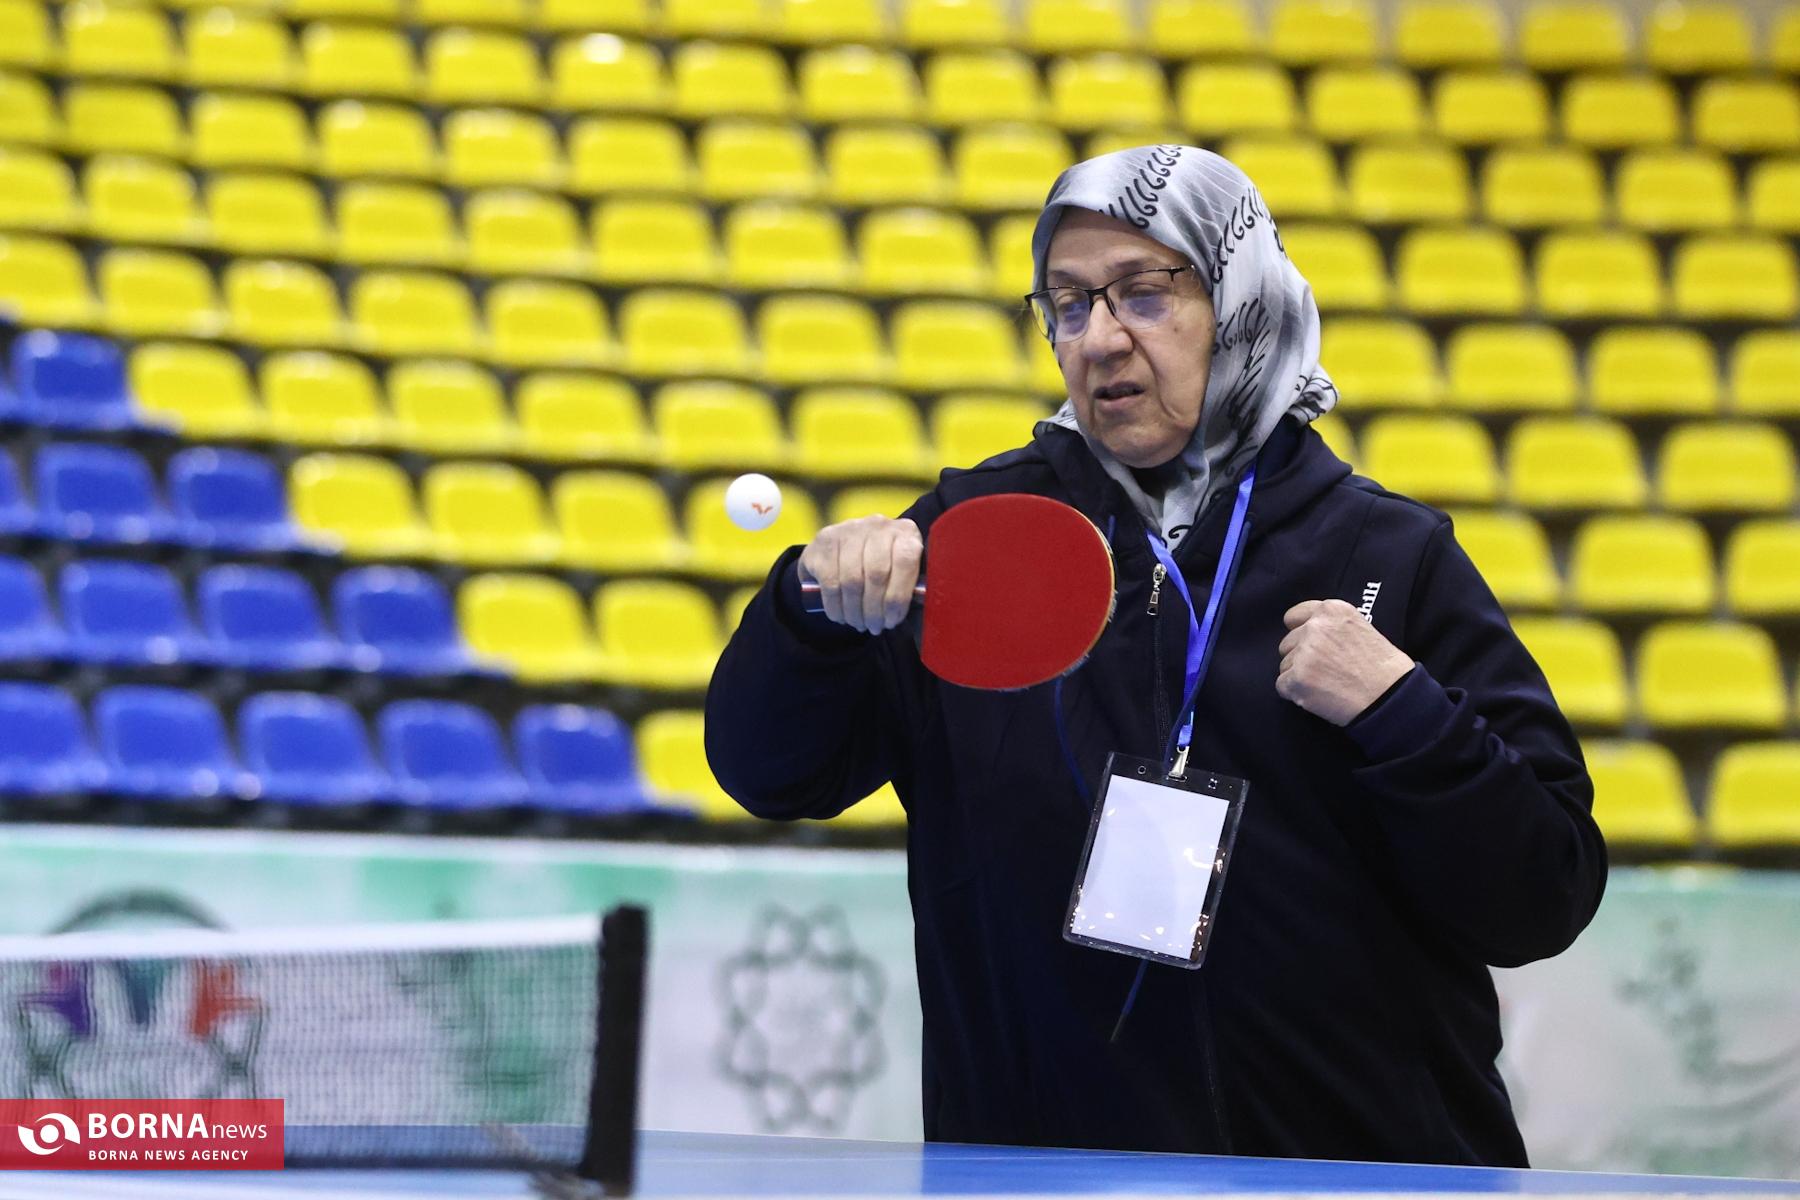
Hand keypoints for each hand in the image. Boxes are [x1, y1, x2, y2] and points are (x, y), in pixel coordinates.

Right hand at [799, 516, 922, 633]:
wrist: (845, 547)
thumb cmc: (883, 566)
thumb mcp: (902, 572)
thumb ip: (909, 586)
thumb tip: (908, 616)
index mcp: (905, 532)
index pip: (904, 562)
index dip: (898, 598)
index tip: (892, 621)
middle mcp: (878, 524)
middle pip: (876, 574)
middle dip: (874, 610)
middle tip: (874, 628)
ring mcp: (849, 529)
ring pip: (852, 580)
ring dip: (855, 611)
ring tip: (859, 624)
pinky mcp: (825, 539)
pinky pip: (830, 581)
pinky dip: (835, 606)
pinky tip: (840, 616)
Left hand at [1276, 600, 1414, 726]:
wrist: (1390, 696)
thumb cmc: (1381, 667)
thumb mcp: (1360, 627)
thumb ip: (1331, 625)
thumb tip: (1305, 631)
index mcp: (1331, 610)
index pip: (1293, 616)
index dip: (1299, 633)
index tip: (1308, 645)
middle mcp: (1315, 627)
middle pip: (1287, 643)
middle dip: (1300, 658)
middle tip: (1326, 671)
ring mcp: (1304, 653)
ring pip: (1285, 665)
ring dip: (1299, 677)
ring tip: (1328, 684)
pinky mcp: (1297, 678)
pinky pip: (1282, 686)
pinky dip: (1296, 694)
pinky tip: (1320, 695)